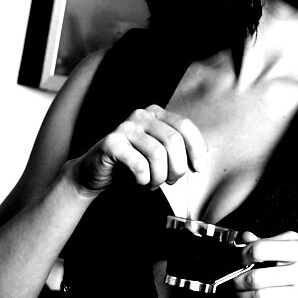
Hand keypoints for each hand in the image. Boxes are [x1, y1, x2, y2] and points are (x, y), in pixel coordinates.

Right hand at [70, 105, 208, 193]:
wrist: (95, 173)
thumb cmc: (131, 165)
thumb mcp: (159, 155)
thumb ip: (178, 152)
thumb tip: (201, 161)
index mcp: (156, 114)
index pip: (185, 126)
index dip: (197, 150)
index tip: (199, 169)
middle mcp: (141, 115)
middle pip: (174, 141)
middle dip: (177, 168)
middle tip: (170, 181)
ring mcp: (125, 127)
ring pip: (158, 153)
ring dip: (160, 176)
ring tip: (153, 183)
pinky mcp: (111, 143)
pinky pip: (138, 163)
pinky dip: (144, 178)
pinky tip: (140, 181)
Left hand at [230, 231, 297, 297]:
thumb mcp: (295, 248)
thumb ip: (268, 242)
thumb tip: (245, 236)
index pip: (260, 249)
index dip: (242, 255)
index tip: (238, 259)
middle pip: (256, 278)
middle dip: (236, 281)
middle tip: (231, 280)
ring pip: (259, 297)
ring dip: (241, 296)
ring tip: (237, 292)